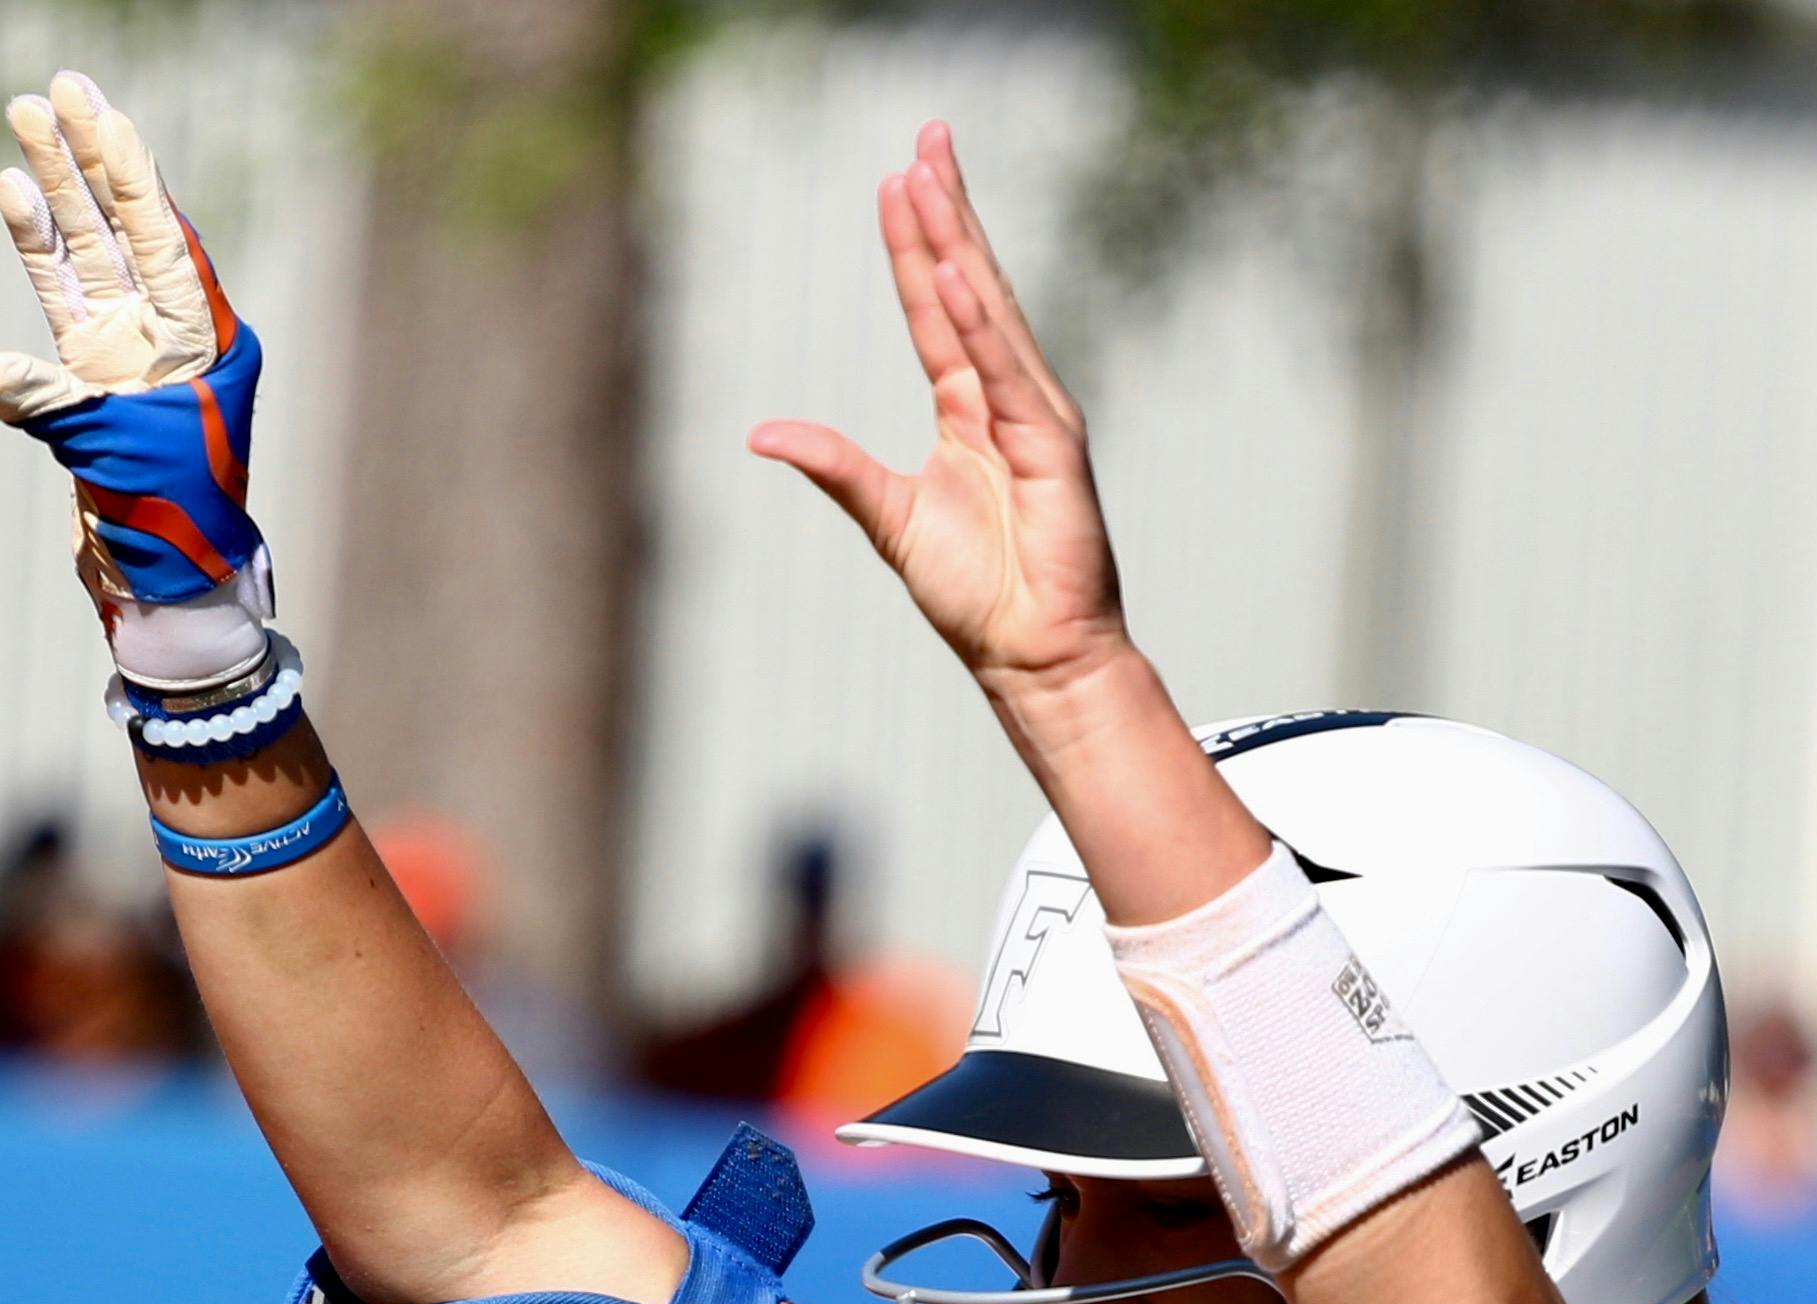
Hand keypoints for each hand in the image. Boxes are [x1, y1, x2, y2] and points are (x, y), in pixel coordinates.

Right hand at [0, 71, 272, 690]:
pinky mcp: (92, 383)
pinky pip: (60, 300)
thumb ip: (53, 408)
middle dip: (91, 157)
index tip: (102, 111)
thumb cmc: (172, 525)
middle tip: (59, 87)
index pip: (165, 237)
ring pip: (89, 253)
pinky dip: (37, 252)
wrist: (169, 588)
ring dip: (57, 190)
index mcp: (205, 341)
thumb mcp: (116, 456)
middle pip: (126, 226)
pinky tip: (14, 196)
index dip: (131, 172)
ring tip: (24, 119)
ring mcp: (128, 355)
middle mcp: (170, 336)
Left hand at [749, 126, 1132, 722]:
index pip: (934, 309)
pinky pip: (1006, 373)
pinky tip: (951, 277)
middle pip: (968, 285)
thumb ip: (835, 466)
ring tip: (929, 180)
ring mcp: (1034, 416)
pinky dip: (980, 326)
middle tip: (925, 137)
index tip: (897, 178)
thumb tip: (763, 433)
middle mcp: (1005, 397)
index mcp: (968, 409)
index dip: (913, 244)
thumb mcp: (888, 516)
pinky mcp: (1052, 447)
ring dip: (957, 245)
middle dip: (945, 211)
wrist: (1031, 654)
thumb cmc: (976, 594)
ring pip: (989, 312)